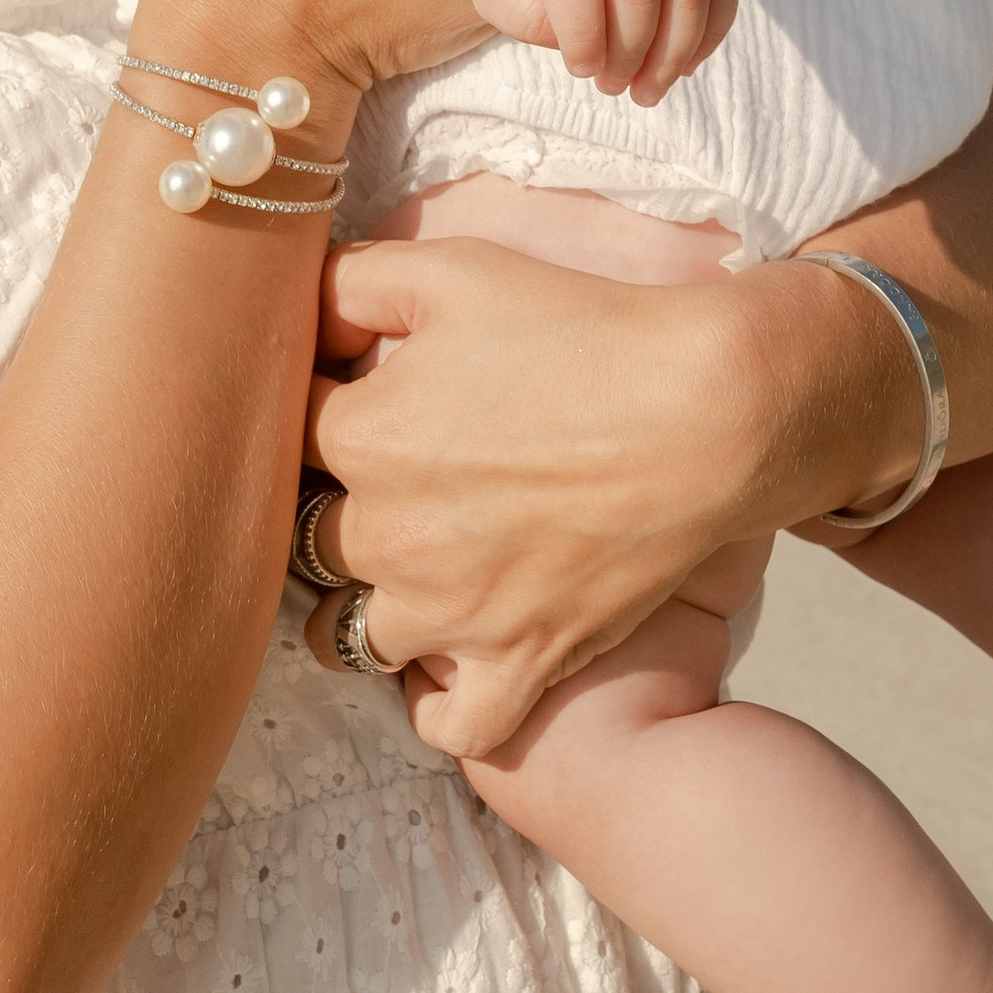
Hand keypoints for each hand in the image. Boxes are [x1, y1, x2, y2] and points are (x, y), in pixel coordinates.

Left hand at [297, 234, 883, 754]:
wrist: (709, 409)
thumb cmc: (582, 330)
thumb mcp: (450, 270)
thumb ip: (348, 282)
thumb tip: (298, 310)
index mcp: (359, 437)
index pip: (283, 433)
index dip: (315, 408)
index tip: (354, 394)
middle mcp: (386, 536)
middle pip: (307, 537)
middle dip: (334, 504)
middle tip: (397, 474)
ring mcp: (450, 615)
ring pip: (351, 634)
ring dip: (370, 601)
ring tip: (417, 560)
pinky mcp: (517, 666)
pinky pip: (446, 722)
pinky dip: (442, 697)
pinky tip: (454, 652)